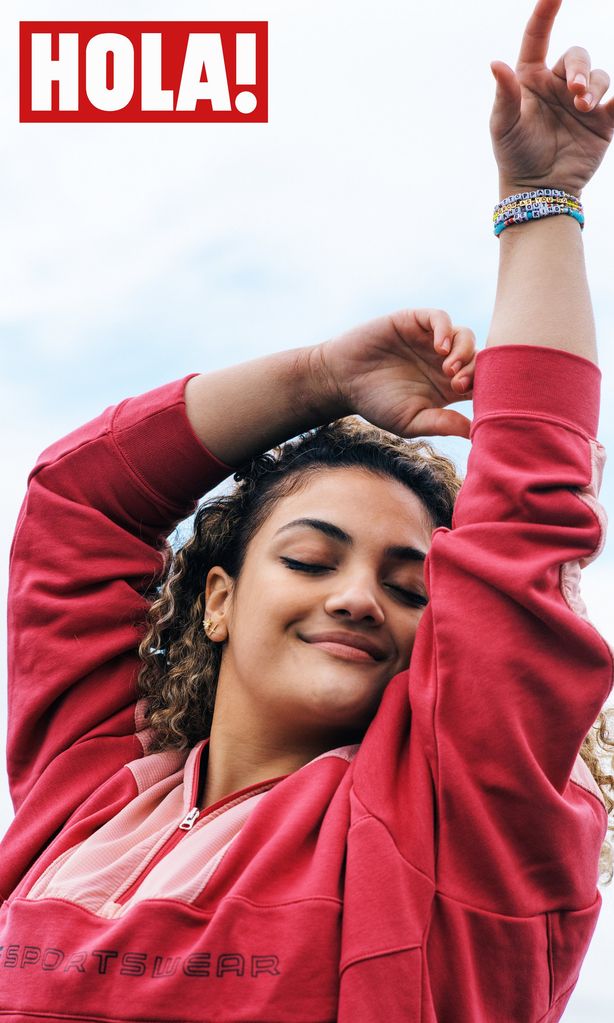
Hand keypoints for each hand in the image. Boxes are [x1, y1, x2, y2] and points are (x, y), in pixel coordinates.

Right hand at [312, 308, 475, 439]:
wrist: (341, 380)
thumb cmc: (375, 404)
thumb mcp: (410, 421)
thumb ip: (441, 423)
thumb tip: (474, 431)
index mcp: (449, 387)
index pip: (482, 383)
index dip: (485, 389)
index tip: (470, 401)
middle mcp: (444, 361)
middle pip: (479, 358)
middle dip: (476, 370)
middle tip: (457, 384)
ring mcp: (431, 340)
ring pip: (465, 336)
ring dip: (463, 352)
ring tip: (447, 369)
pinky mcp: (415, 321)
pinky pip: (441, 318)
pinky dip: (445, 329)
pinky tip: (439, 348)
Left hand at [490, 0, 613, 196]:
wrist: (538, 190)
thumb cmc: (514, 156)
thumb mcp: (504, 125)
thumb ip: (505, 95)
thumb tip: (495, 63)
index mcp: (531, 78)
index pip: (538, 36)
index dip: (546, 11)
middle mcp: (558, 85)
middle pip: (578, 57)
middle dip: (580, 70)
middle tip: (576, 93)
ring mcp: (582, 101)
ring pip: (600, 76)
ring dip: (595, 86)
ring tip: (585, 107)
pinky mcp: (602, 120)